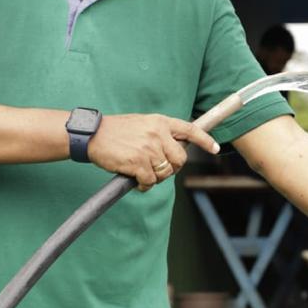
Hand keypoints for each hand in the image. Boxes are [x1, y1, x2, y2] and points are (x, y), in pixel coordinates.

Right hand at [88, 114, 219, 191]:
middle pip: (180, 159)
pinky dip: (144, 185)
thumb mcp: (142, 123)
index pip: (190, 129)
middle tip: (159, 170)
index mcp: (160, 122)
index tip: (215, 148)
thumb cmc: (116, 131)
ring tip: (142, 174)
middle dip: (172, 168)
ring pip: (165, 172)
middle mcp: (157, 134)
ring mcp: (148, 148)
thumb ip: (159, 133)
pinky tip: (135, 180)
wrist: (93, 135)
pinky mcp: (138, 163)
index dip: (205, 140)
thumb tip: (172, 150)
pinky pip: (150, 181)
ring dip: (155, 178)